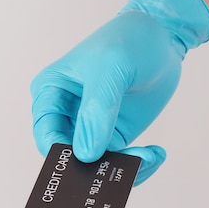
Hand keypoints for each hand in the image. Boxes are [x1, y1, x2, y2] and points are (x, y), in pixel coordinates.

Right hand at [31, 0, 208, 183]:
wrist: (162, 37)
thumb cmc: (128, 41)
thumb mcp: (111, 69)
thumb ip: (97, 111)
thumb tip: (86, 153)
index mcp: (51, 92)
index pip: (46, 133)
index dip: (61, 153)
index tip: (87, 162)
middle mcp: (65, 114)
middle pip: (69, 155)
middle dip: (93, 168)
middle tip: (122, 170)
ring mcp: (90, 127)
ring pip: (95, 165)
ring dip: (122, 168)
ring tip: (150, 157)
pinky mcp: (114, 135)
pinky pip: (119, 162)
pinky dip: (137, 164)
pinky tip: (156, 153)